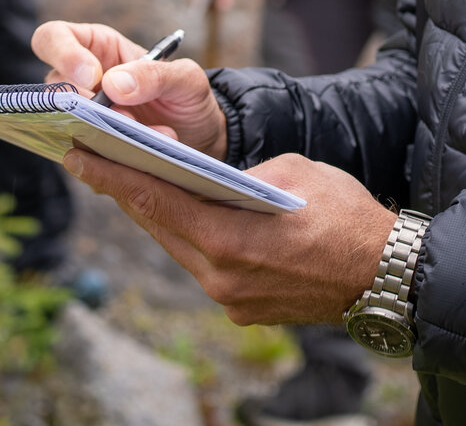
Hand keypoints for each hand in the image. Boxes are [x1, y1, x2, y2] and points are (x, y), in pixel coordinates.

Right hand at [31, 20, 227, 158]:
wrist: (202, 139)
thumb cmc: (188, 97)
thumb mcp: (186, 79)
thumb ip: (155, 74)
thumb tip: (112, 83)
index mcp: (97, 48)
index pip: (52, 37)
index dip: (63, 54)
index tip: (93, 77)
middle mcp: (81, 83)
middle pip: (51, 89)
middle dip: (84, 105)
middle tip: (123, 116)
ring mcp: (81, 119)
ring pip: (63, 127)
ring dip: (102, 135)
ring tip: (146, 136)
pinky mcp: (89, 152)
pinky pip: (83, 159)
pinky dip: (111, 160)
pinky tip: (142, 155)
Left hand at [61, 146, 396, 325]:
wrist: (386, 274)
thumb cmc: (344, 214)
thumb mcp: (290, 172)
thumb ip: (238, 176)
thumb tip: (210, 178)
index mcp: (227, 239)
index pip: (156, 202)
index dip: (114, 177)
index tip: (79, 156)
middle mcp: (220, 278)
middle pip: (160, 227)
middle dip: (127, 192)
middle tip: (95, 161)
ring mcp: (231, 299)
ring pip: (179, 248)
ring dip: (159, 216)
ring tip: (135, 183)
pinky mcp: (244, 308)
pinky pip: (204, 265)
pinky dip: (191, 237)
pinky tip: (185, 214)